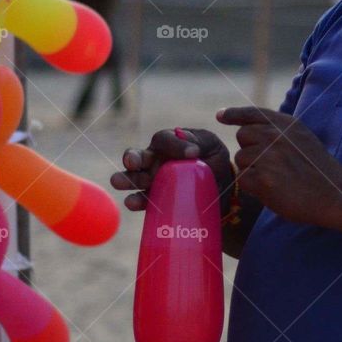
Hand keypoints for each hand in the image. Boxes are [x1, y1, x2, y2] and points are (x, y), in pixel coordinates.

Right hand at [110, 128, 234, 212]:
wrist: (222, 190)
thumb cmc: (214, 160)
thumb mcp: (212, 145)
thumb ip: (200, 140)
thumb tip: (189, 145)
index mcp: (168, 143)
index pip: (163, 139)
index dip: (175, 145)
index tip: (194, 153)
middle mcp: (154, 160)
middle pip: (137, 157)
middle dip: (131, 158)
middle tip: (132, 162)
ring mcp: (152, 181)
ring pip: (133, 178)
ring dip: (126, 180)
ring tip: (120, 182)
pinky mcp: (155, 201)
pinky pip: (142, 200)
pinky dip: (135, 201)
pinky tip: (132, 202)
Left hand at [217, 106, 341, 227]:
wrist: (335, 193)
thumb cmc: (316, 167)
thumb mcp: (300, 136)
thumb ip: (277, 129)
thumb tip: (244, 125)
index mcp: (285, 123)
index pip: (252, 112)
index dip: (234, 113)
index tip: (220, 116)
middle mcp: (274, 135)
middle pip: (242, 136)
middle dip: (249, 148)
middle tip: (269, 163)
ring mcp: (268, 157)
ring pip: (240, 159)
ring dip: (251, 169)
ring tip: (274, 177)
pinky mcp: (263, 179)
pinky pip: (243, 179)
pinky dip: (253, 186)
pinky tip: (271, 189)